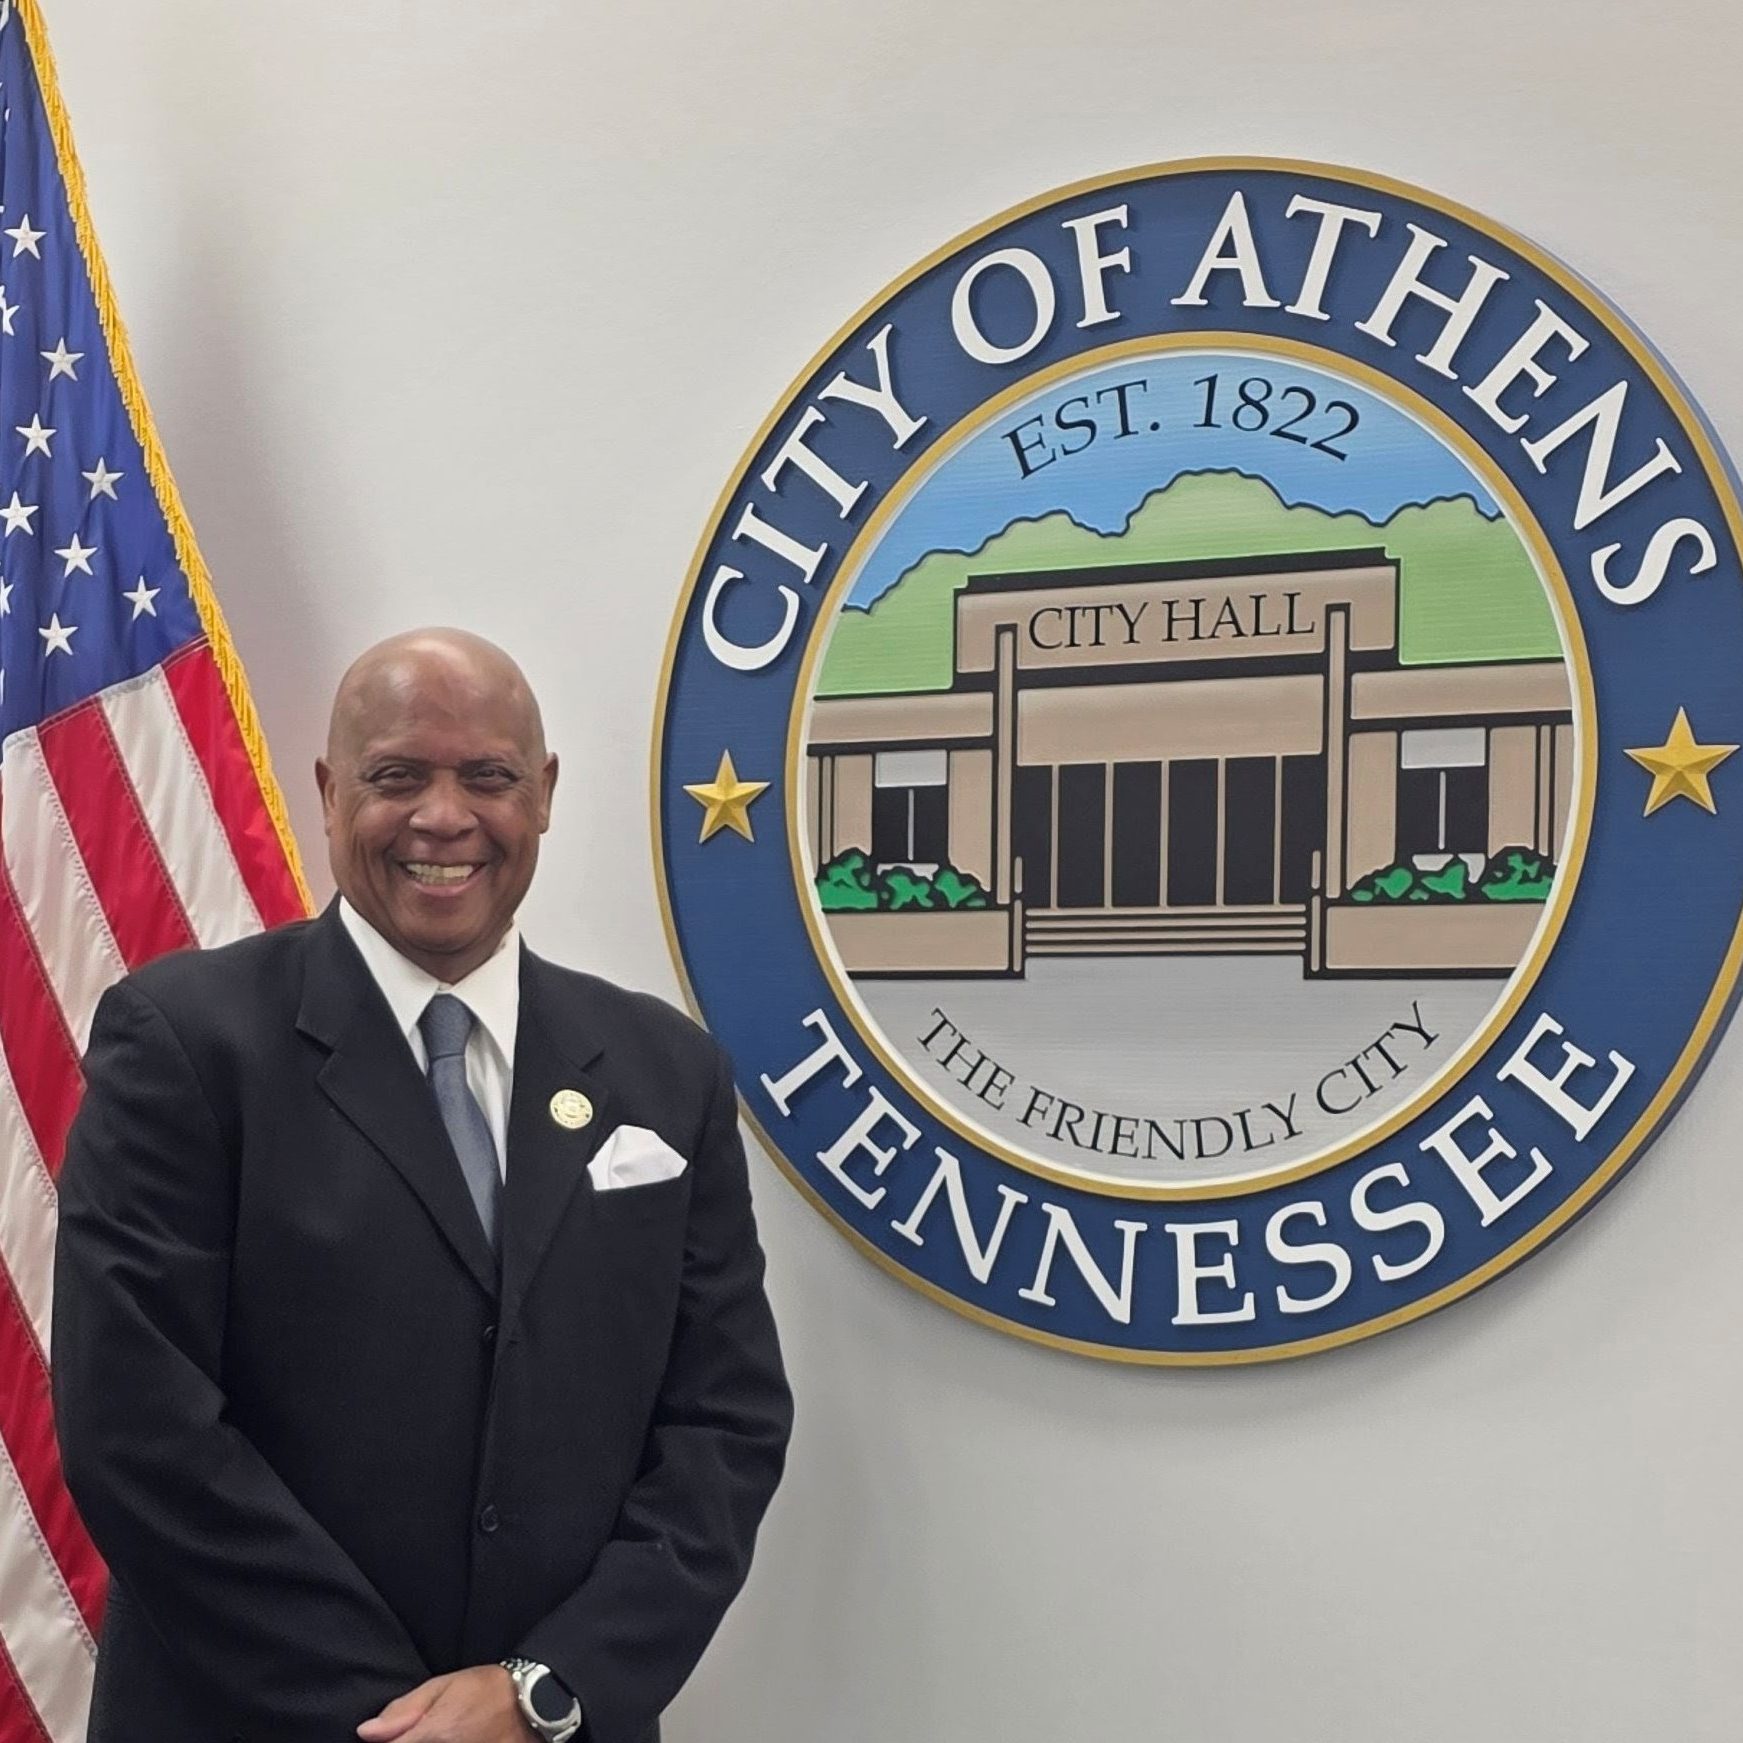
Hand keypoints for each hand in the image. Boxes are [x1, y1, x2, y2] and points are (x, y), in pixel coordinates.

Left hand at [357, 1666, 525, 1742]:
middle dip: (408, 1741)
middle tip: (429, 1732)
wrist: (535, 1702)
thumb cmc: (487, 1690)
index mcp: (434, 1734)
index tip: (392, 1738)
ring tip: (443, 1733)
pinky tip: (453, 1740)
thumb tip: (366, 1732)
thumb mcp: (444, 1686)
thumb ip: (404, 1711)